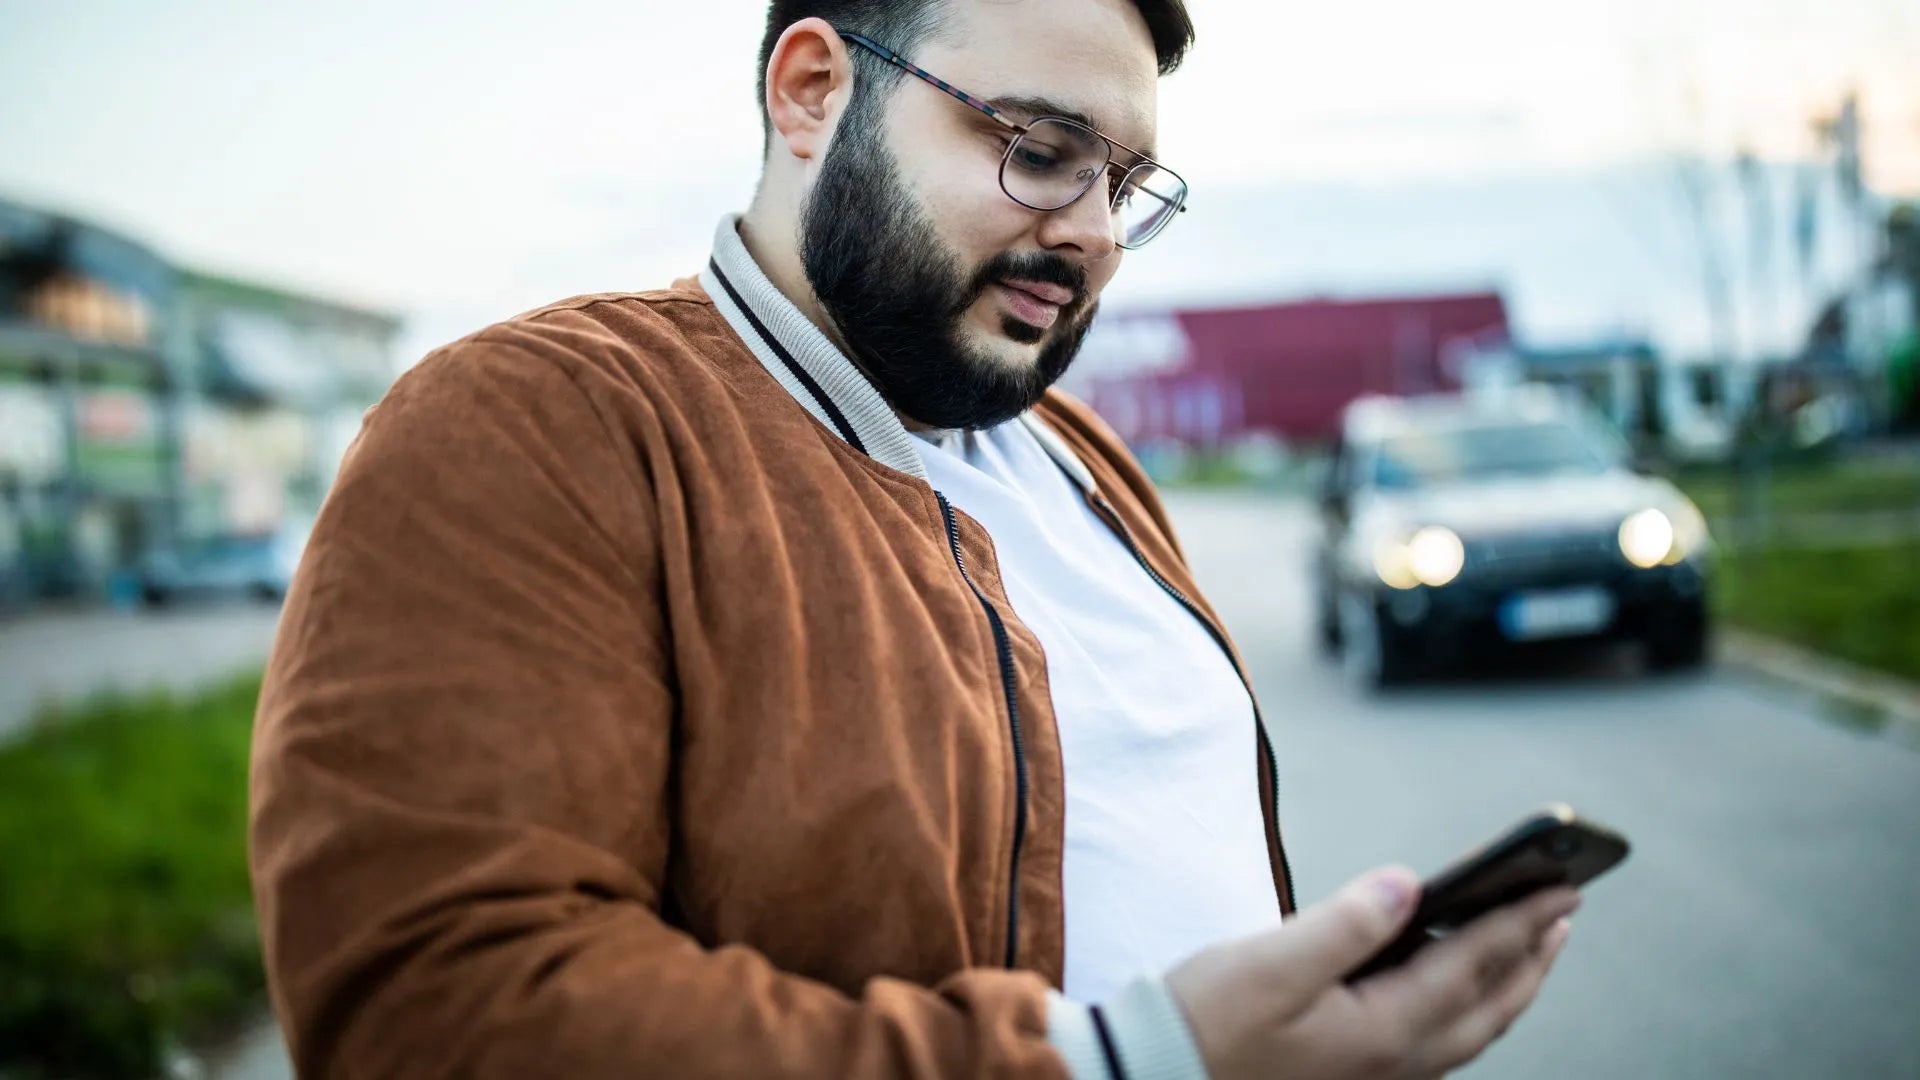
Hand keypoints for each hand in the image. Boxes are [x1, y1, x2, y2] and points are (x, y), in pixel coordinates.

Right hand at [1165, 866, 1577, 1078]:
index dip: (1522, 921)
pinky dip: (1468, 1010)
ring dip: (1508, 985)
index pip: (1474, 964)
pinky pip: (1439, 1044)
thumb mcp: (1270, 964)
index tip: (1561, 887)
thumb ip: (1345, 923)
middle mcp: (1394, 1062)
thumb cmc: (1205, 1026)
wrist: (1158, 1079)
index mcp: (1383, 1030)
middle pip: (1491, 1007)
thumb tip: (1406, 884)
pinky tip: (1455, 991)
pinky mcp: (1354, 1075)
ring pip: (1470, 1031)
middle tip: (1563, 913)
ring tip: (1528, 947)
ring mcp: (1377, 1076)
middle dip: (1534, 957)